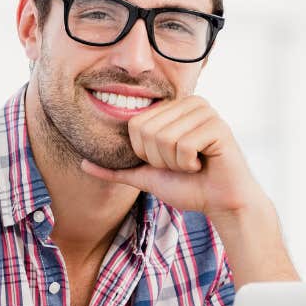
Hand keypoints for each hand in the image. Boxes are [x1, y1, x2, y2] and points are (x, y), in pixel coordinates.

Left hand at [80, 96, 262, 216]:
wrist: (222, 202)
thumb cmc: (188, 187)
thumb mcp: (146, 177)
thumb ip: (116, 169)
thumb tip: (83, 164)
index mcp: (171, 108)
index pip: (135, 125)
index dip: (145, 154)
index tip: (168, 161)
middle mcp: (188, 103)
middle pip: (147, 131)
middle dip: (160, 159)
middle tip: (182, 164)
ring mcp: (205, 111)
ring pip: (164, 139)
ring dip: (175, 163)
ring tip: (193, 164)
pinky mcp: (217, 125)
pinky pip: (183, 146)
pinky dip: (189, 164)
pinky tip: (204, 163)